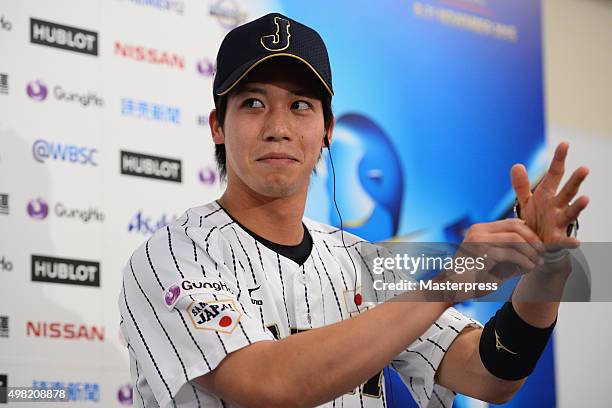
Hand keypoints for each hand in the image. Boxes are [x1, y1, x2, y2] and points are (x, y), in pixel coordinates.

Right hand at [430, 219, 545, 302]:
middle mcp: (478, 231)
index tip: (539, 246)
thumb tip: (534, 251)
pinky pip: (510, 253)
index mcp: (480, 230)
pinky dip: (524, 261)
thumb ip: (509, 254)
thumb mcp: (493, 262)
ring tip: (537, 262)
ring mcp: (478, 240)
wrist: (449, 290)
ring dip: (530, 251)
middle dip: (533, 239)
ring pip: (515, 238)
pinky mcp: (481, 252)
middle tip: (543, 252)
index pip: (511, 222)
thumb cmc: (471, 279)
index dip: (529, 232)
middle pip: (515, 225)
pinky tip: (528, 268)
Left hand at [511, 142, 588, 245]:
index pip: (555, 174)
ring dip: (578, 206)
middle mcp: (557, 206)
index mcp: (547, 195)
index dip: (559, 159)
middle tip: (584, 168)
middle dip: (575, 180)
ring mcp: (559, 222)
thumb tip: (517, 165)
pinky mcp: (557, 239)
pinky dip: (570, 242)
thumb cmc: (536, 219)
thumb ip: (522, 185)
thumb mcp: (527, 201)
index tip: (565, 144)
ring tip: (586, 199)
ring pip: (570, 212)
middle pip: (567, 191)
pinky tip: (576, 242)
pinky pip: (564, 241)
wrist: (538, 243)